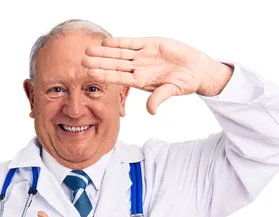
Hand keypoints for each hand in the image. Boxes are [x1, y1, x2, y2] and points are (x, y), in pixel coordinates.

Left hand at [82, 37, 232, 114]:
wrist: (196, 69)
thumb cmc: (184, 82)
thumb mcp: (172, 90)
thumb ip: (159, 98)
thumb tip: (151, 112)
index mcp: (140, 81)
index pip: (118, 78)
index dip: (104, 75)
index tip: (90, 74)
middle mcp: (137, 68)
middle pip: (114, 65)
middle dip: (99, 63)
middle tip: (82, 61)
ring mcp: (142, 56)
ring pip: (120, 53)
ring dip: (104, 52)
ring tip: (89, 50)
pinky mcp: (150, 44)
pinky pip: (132, 43)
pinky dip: (120, 42)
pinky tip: (106, 42)